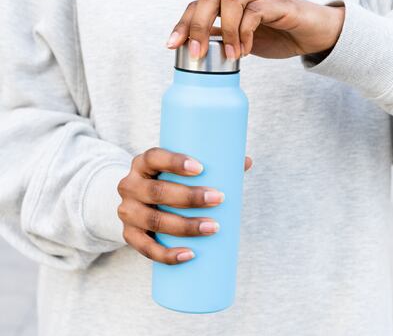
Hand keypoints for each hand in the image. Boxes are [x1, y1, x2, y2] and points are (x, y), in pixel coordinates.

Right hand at [117, 147, 251, 264]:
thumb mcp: (180, 170)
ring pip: (154, 221)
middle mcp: (130, 185)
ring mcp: (127, 211)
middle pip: (157, 191)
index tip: (201, 168)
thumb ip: (211, 165)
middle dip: (189, 197)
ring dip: (185, 226)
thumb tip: (246, 162)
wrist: (138, 201)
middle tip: (219, 199)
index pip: (154, 157)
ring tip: (213, 227)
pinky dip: (167, 254)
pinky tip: (189, 254)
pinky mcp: (128, 235)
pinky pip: (145, 248)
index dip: (175, 162)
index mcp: (143, 163)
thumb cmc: (168, 181)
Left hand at [166, 0, 344, 59]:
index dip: (182, 23)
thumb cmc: (277, 35)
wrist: (311, 34)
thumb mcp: (241, 41)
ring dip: (226, 31)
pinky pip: (255, 12)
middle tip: (196, 53)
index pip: (198, 4)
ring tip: (231, 55)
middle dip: (196, 25)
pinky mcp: (278, 2)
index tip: (172, 45)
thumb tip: (195, 47)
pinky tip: (247, 50)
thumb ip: (221, 38)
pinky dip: (245, 33)